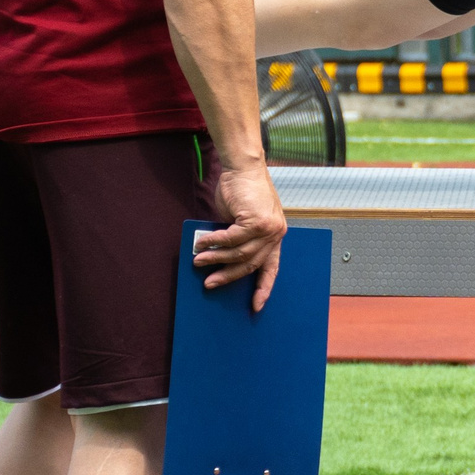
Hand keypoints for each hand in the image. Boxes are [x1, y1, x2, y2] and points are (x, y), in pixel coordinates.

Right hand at [191, 161, 288, 309]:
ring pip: (239, 253)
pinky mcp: (256, 221)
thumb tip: (218, 258)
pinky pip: (230, 238)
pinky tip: (200, 244)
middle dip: (228, 276)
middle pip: (250, 264)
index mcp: (275, 237)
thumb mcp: (242, 220)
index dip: (263, 288)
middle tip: (210, 284)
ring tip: (198, 261)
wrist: (243, 168)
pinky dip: (213, 242)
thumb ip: (238, 239)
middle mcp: (276, 235)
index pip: (271, 269)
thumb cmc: (242, 193)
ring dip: (216, 259)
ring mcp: (268, 228)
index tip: (256, 306)